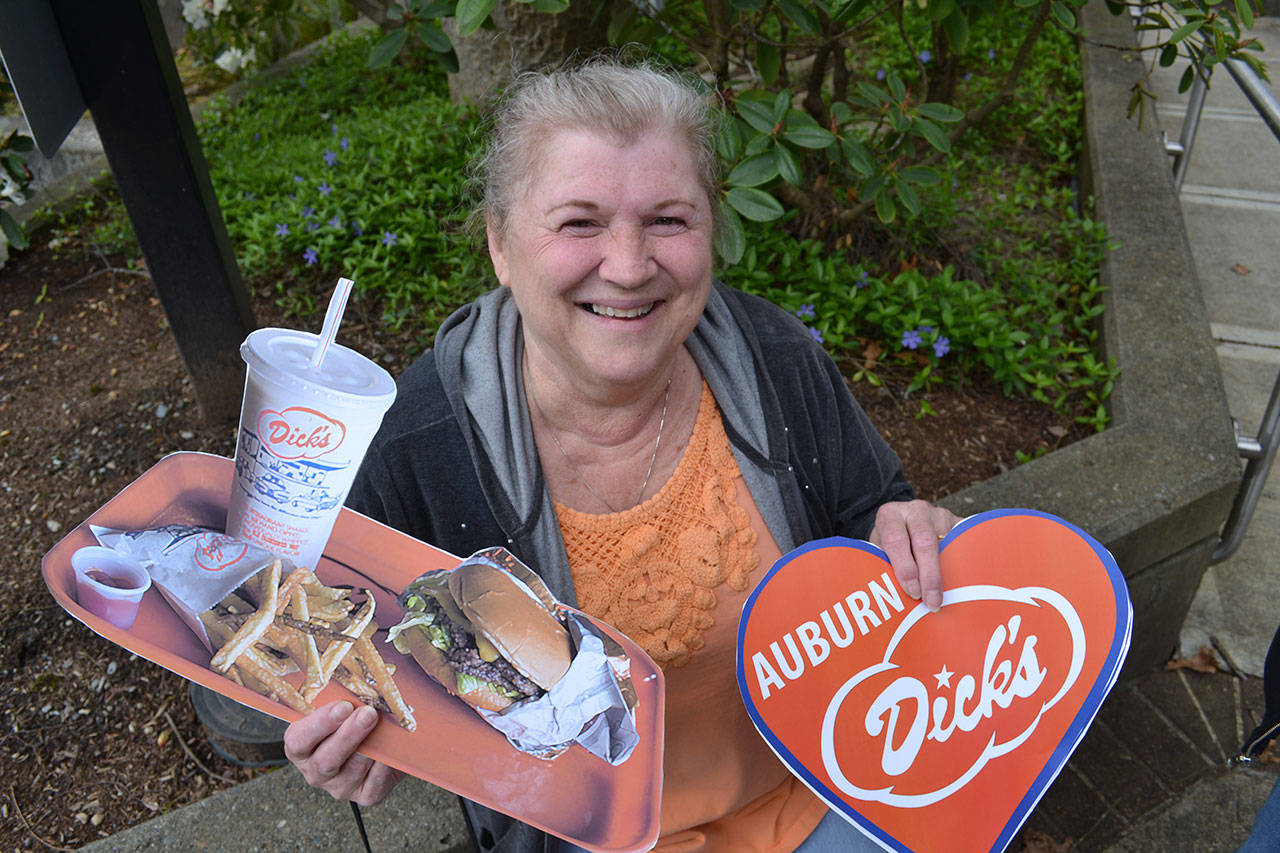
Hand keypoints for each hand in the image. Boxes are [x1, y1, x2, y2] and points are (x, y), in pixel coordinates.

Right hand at [283, 700, 402, 805]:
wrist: (376, 742)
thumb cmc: (350, 720)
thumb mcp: (337, 708)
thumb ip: (338, 698)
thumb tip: (356, 681)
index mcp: (300, 748)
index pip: (299, 740)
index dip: (320, 724)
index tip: (343, 706)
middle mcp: (315, 772)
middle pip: (326, 759)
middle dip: (348, 734)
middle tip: (368, 713)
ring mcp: (340, 787)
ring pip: (352, 769)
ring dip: (370, 746)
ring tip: (382, 724)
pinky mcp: (365, 795)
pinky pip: (375, 782)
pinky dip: (384, 765)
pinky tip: (392, 748)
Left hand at [869, 500, 961, 612]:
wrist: (905, 522)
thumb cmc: (889, 544)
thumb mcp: (880, 551)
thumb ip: (885, 567)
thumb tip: (897, 601)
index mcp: (890, 516)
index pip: (895, 540)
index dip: (905, 568)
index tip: (913, 592)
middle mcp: (915, 511)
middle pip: (925, 541)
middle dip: (929, 575)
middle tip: (933, 602)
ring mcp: (940, 514)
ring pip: (948, 543)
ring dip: (950, 572)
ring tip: (951, 596)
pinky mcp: (958, 521)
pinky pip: (964, 542)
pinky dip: (965, 562)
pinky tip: (967, 581)